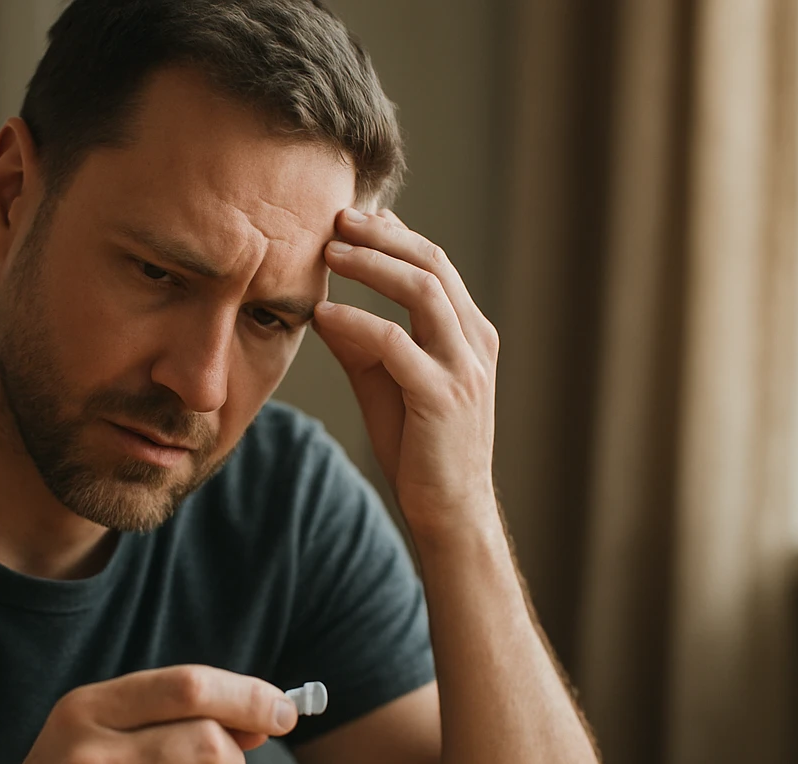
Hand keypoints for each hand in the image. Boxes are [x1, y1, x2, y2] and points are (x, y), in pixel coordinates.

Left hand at [312, 208, 500, 535]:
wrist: (450, 510)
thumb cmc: (420, 450)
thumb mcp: (387, 385)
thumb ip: (363, 346)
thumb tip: (325, 309)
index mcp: (468, 333)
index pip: (435, 265)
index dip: (394, 235)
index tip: (353, 219)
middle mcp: (473, 342)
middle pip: (431, 264)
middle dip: (383, 236)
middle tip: (337, 219)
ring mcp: (463, 368)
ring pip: (422, 291)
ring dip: (371, 266)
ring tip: (329, 253)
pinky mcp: (442, 397)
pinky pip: (396, 344)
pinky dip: (357, 323)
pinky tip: (324, 316)